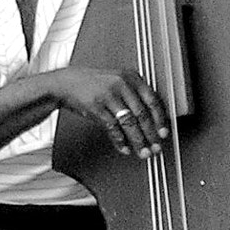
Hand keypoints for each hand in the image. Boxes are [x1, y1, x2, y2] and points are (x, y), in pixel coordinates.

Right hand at [54, 67, 168, 158]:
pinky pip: (112, 127)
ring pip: (129, 123)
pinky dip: (119, 140)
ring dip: (138, 140)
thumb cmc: (93, 84)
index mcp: (131, 77)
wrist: (65, 83)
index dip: (160, 120)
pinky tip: (124, 148)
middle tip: (156, 147)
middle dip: (151, 134)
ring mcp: (108, 95)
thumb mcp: (117, 82)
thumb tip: (151, 120)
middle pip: (142, 114)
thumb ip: (134, 95)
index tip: (164, 133)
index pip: (152, 100)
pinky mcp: (95, 107)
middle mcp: (121, 84)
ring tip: (142, 152)